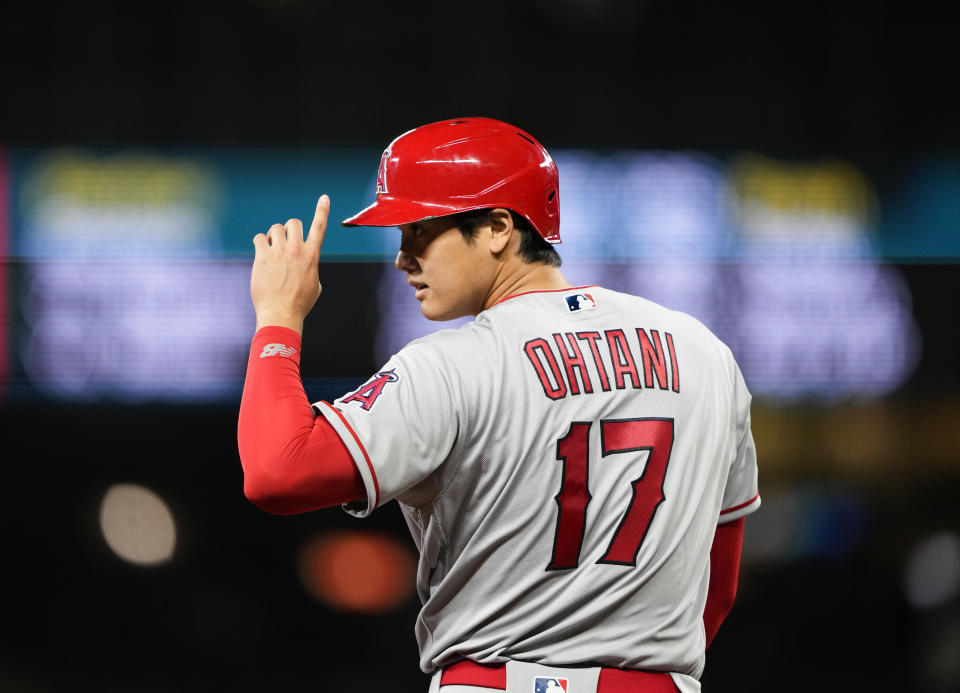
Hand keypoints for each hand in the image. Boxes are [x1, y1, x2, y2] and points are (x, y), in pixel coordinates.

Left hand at [250, 195, 329, 334]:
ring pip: (275, 228)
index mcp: (312, 256)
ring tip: (272, 250)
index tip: (324, 198)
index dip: (322, 211)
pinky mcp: (263, 256)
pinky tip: (261, 254)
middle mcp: (297, 250)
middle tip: (284, 243)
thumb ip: (311, 269)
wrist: (281, 313)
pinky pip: (259, 238)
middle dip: (289, 229)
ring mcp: (280, 251)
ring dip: (273, 236)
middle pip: (293, 223)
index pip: (320, 227)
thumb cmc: (299, 304)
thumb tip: (306, 267)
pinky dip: (260, 243)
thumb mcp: (315, 286)